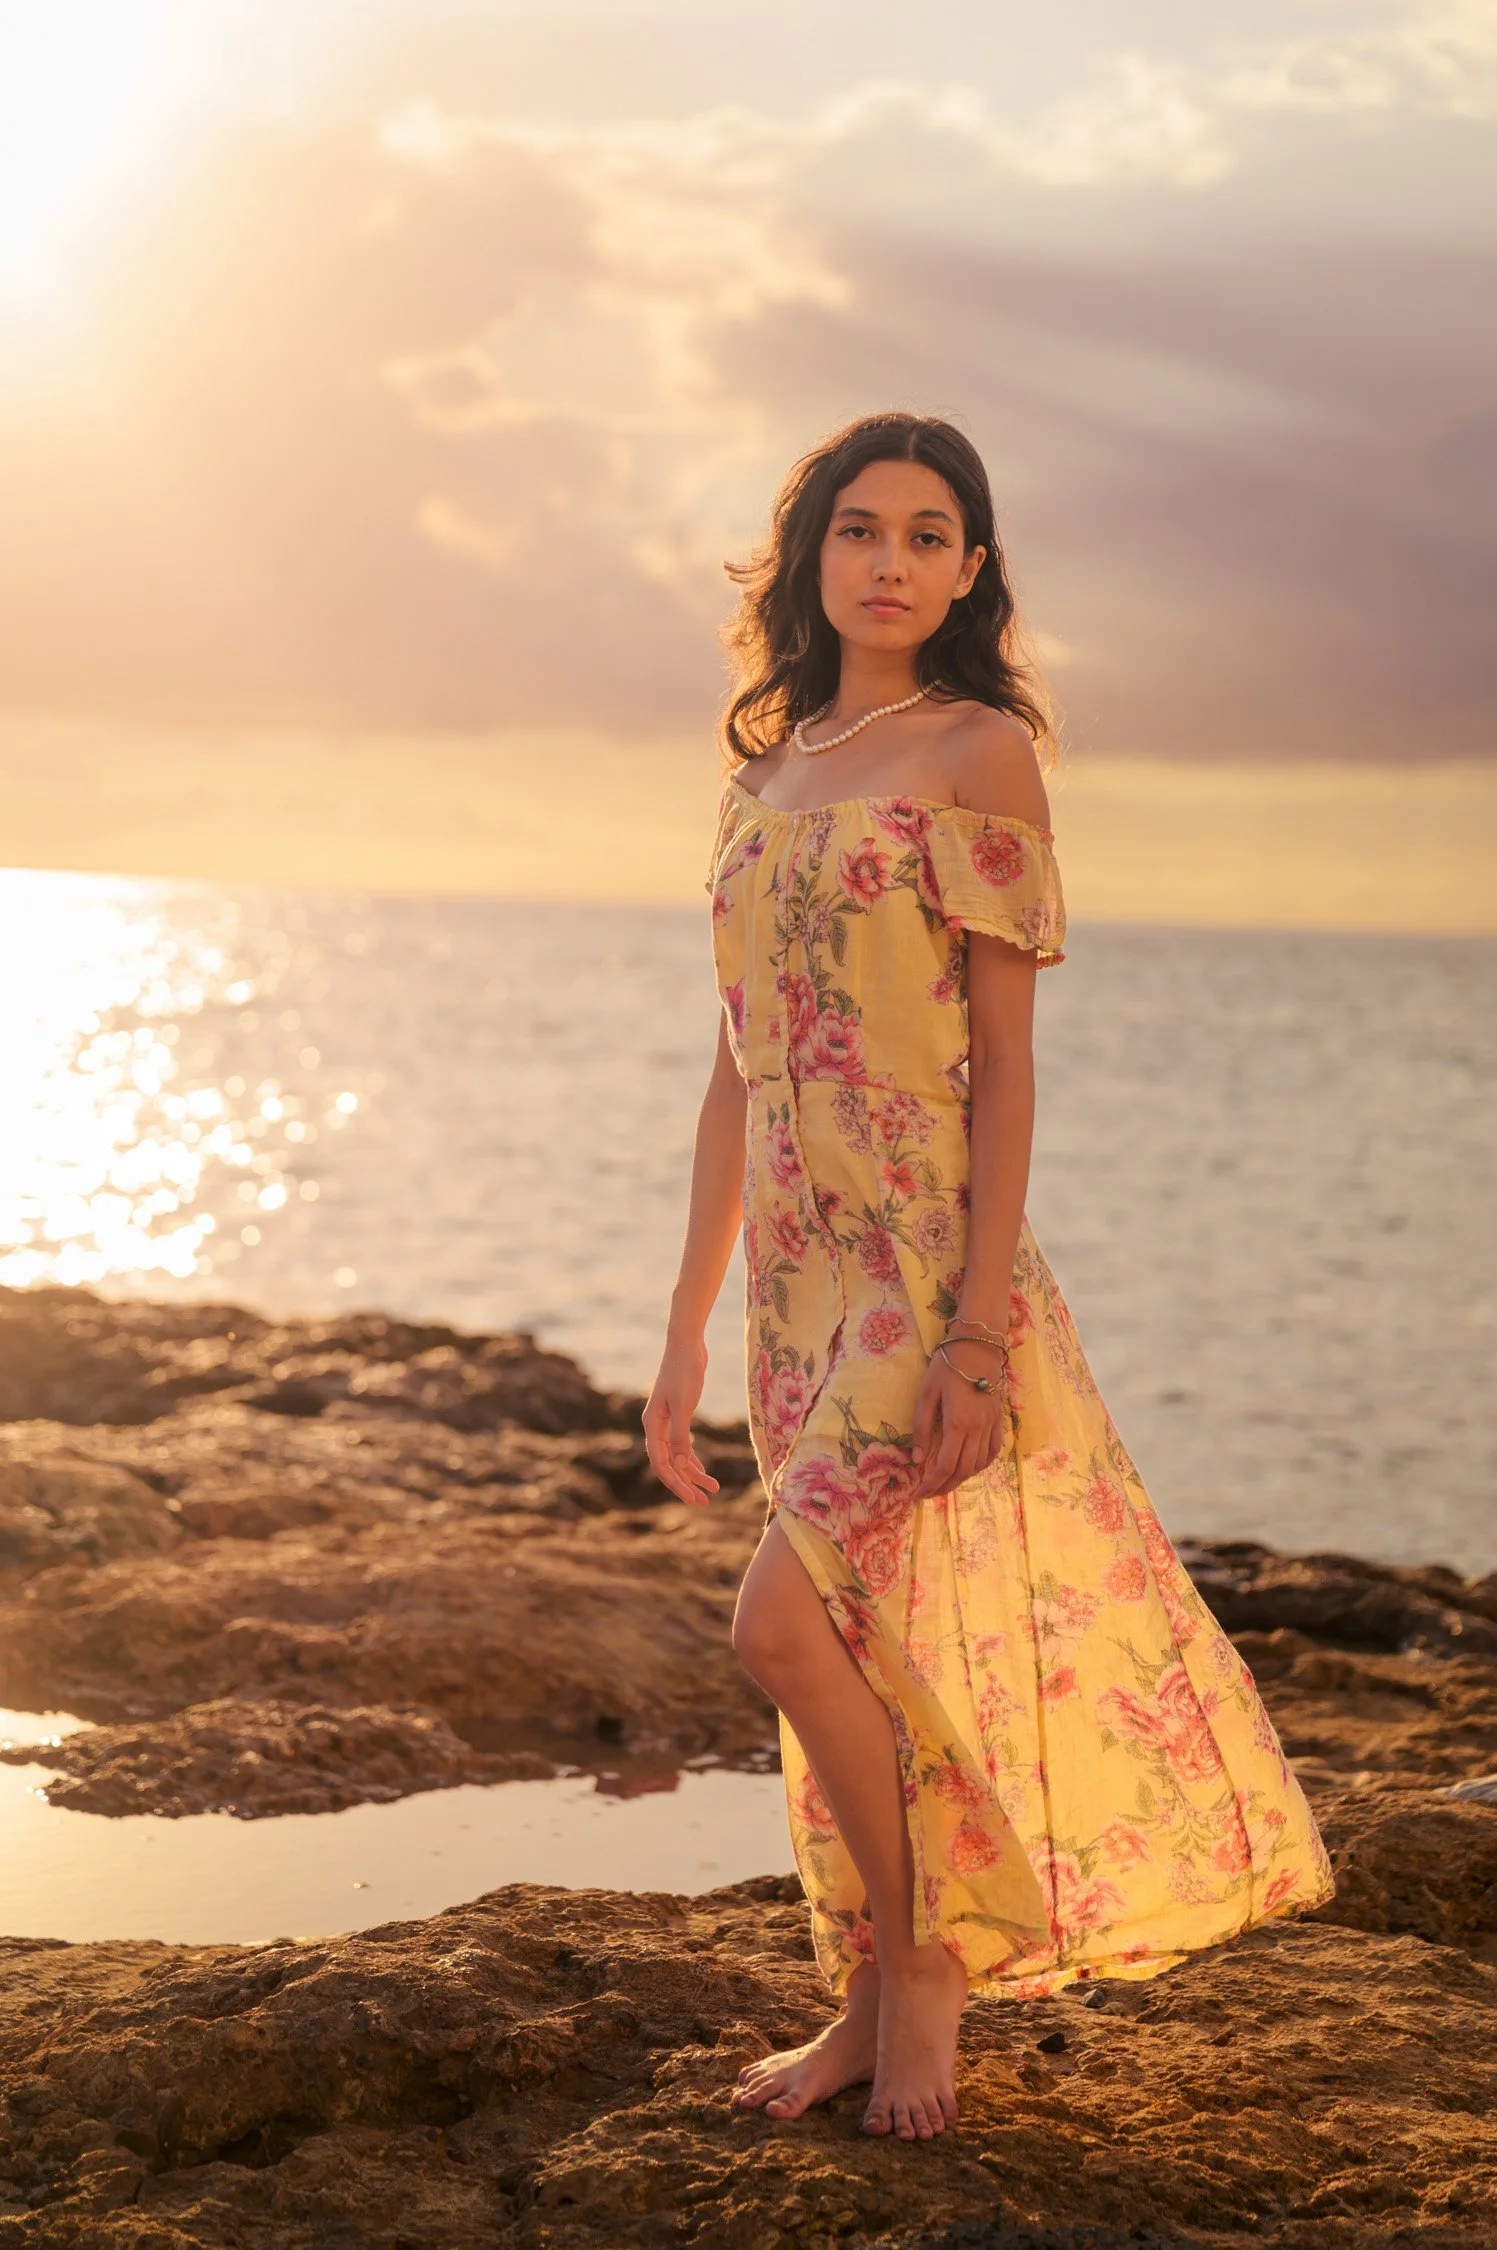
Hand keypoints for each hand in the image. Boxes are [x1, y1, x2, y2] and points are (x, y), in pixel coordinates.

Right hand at [642, 1334, 721, 1506]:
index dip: (676, 1484)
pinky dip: (692, 1459)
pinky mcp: (678, 1416)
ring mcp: (666, 1422)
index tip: (693, 1499)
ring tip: (713, 1490)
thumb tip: (678, 1466)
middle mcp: (655, 1426)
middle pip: (668, 1464)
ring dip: (693, 1474)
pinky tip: (704, 1470)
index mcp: (652, 1425)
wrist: (687, 1345)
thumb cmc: (684, 1372)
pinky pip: (682, 1445)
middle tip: (704, 1502)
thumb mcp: (684, 1406)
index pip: (661, 1464)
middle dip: (685, 1484)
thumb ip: (680, 1436)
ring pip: (677, 1456)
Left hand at [909, 1339, 1006, 1500]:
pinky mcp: (998, 1420)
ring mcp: (991, 1426)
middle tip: (927, 1493)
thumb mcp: (927, 1393)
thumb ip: (921, 1427)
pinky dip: (980, 1465)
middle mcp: (978, 1429)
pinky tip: (968, 1467)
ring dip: (961, 1479)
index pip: (945, 1466)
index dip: (930, 1484)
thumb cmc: (947, 1366)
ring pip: (979, 1465)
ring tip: (944, 1483)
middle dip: (944, 1487)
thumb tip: (916, 1459)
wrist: (979, 1345)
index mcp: (958, 1423)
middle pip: (963, 1471)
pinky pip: (992, 1451)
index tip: (916, 1494)